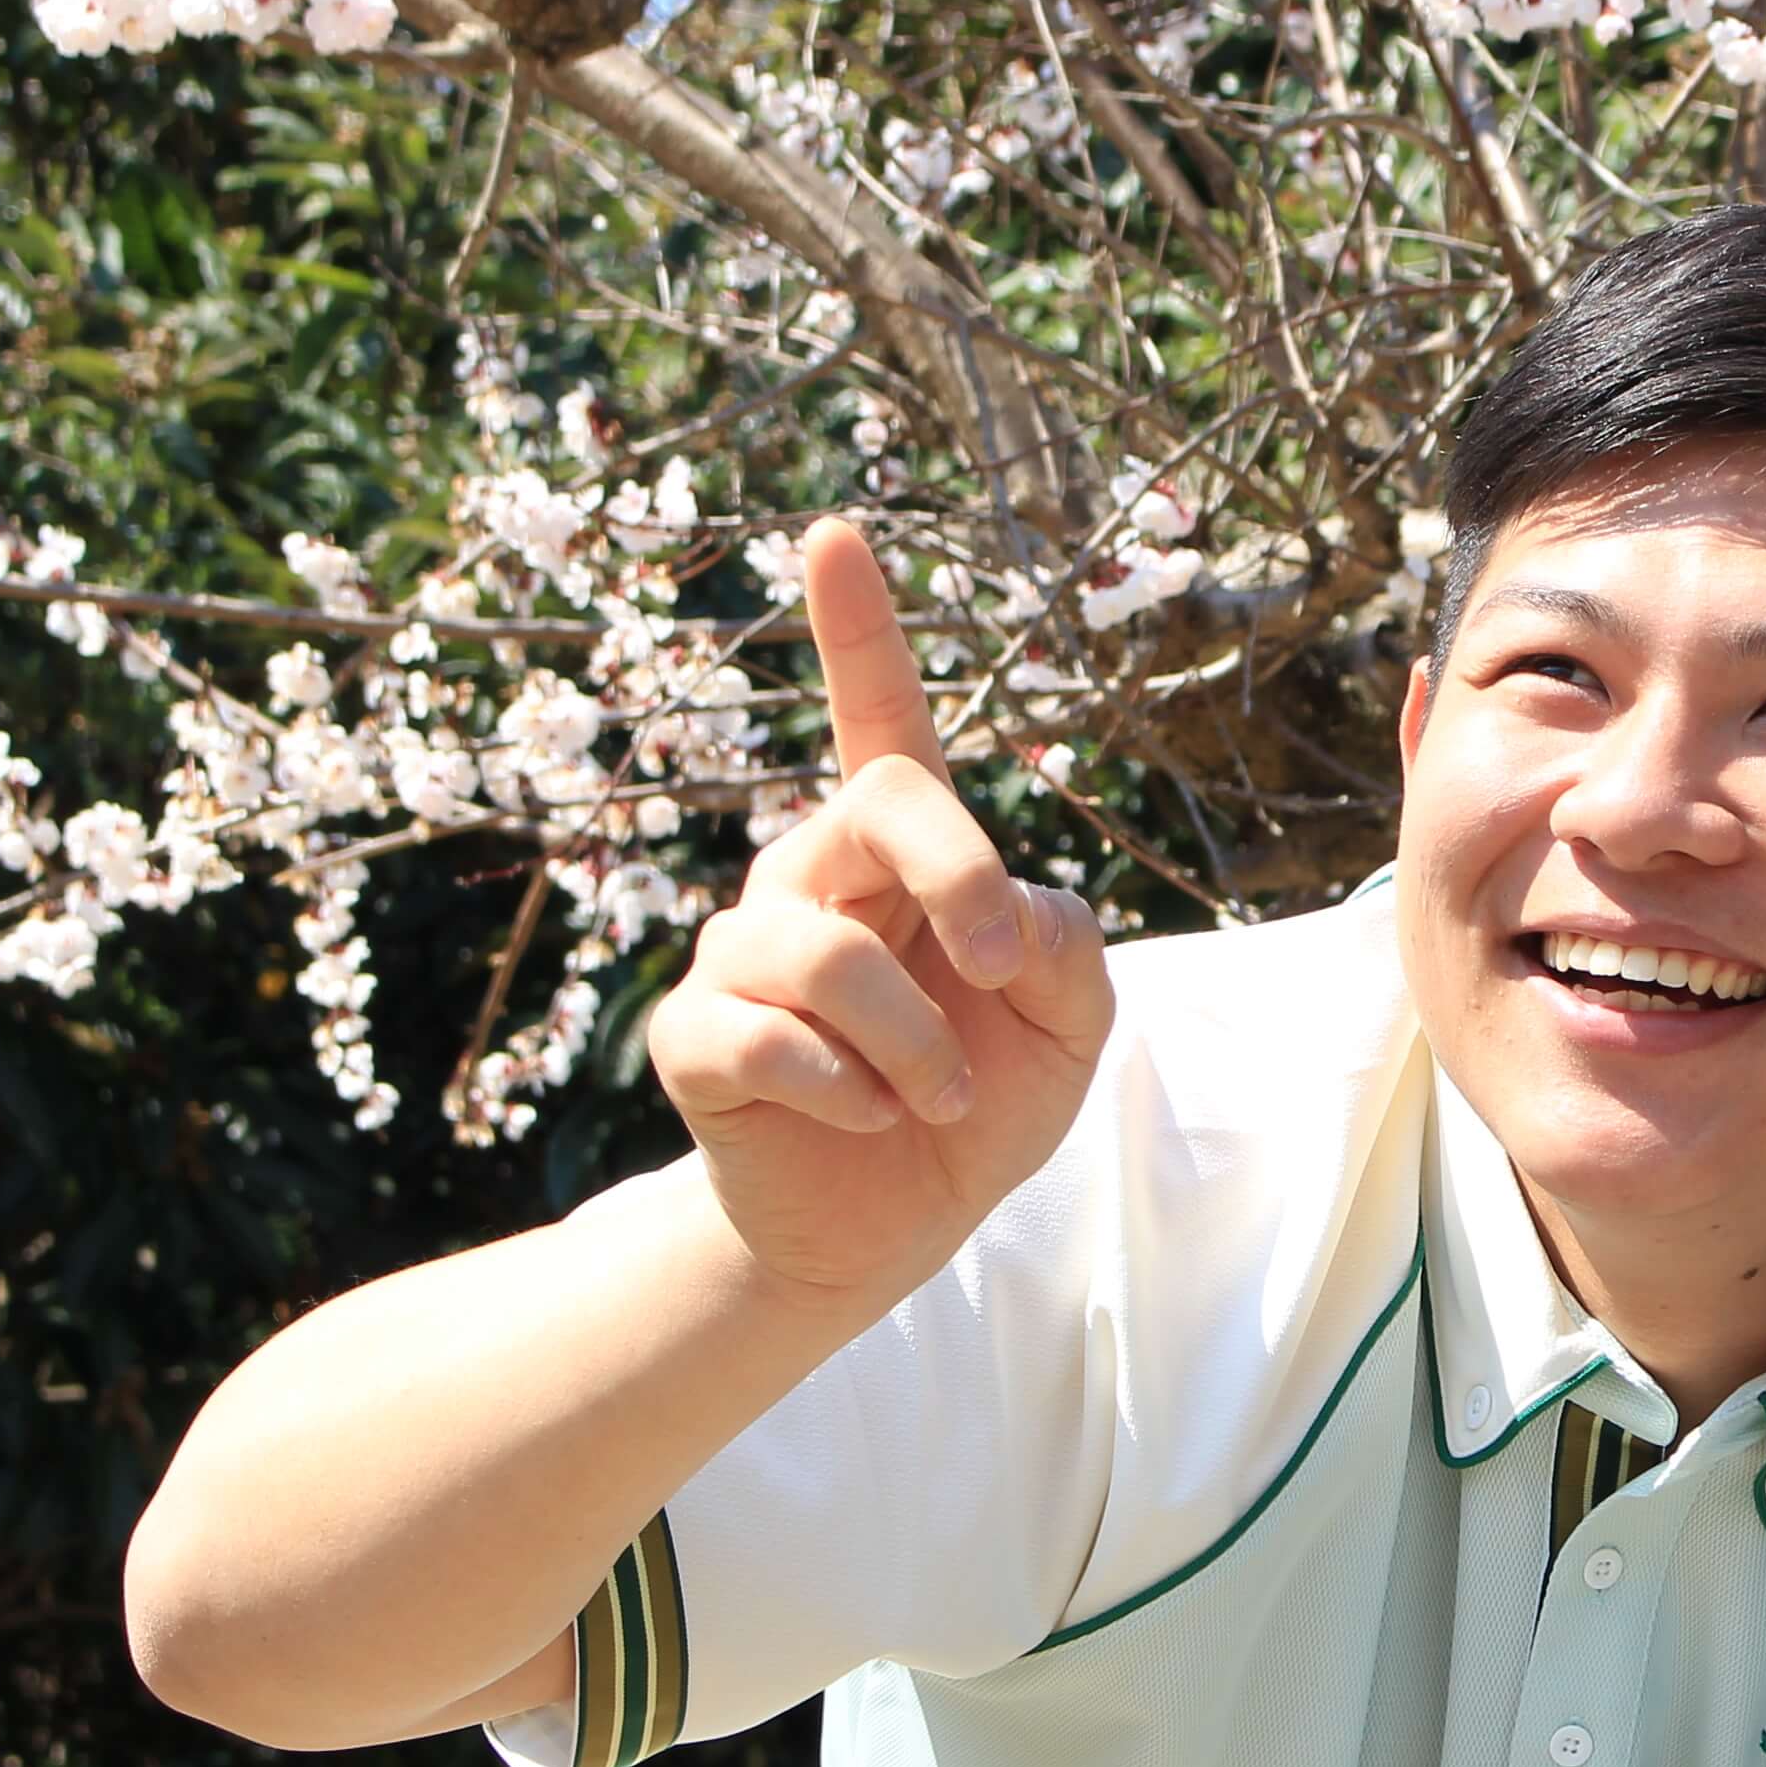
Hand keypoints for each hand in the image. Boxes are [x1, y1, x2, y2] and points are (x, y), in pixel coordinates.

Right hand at [645, 519, 1115, 1312]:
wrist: (885, 1236)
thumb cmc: (973, 1106)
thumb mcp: (1068, 1029)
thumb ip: (1066, 950)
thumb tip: (1007, 915)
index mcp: (899, 858)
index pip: (878, 720)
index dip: (856, 627)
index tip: (831, 530)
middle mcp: (811, 879)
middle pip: (877, 804)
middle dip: (961, 878)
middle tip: (1003, 974)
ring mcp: (743, 955)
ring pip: (827, 948)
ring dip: (916, 1041)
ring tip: (939, 1099)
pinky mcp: (697, 1039)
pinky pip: (766, 1038)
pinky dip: (843, 1089)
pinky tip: (862, 1120)